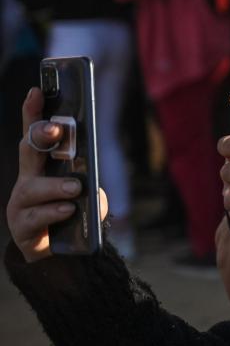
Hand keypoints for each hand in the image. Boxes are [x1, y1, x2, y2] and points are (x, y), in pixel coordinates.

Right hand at [6, 88, 108, 262]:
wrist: (60, 255)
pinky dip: (54, 211)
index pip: (36, 135)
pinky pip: (36, 216)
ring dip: (56, 186)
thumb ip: (92, 188)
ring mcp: (22, 202)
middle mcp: (28, 179)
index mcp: (43, 167)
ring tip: (75, 188)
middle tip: (56, 128)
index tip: (37, 90)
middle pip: (28, 150)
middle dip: (40, 135)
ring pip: (33, 187)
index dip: (33, 112)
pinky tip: (68, 209)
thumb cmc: (73, 217)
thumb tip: (88, 184)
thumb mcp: (89, 198)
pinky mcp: (22, 226)